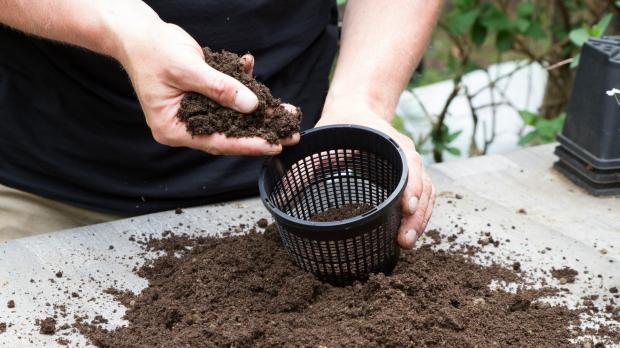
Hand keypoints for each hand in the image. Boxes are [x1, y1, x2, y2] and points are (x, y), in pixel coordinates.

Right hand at [113, 20, 298, 154]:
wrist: (138, 33)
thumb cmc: (152, 51)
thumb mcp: (188, 70)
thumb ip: (220, 88)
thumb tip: (252, 105)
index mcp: (174, 129)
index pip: (217, 142)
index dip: (248, 144)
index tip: (274, 145)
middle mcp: (186, 124)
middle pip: (229, 132)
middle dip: (261, 131)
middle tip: (290, 134)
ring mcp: (194, 111)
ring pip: (232, 115)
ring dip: (258, 109)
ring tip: (286, 111)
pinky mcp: (203, 95)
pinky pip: (227, 94)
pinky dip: (241, 83)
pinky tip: (250, 69)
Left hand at [317, 103, 434, 248]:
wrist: (356, 110)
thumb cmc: (341, 125)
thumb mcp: (324, 138)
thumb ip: (305, 164)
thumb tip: (283, 192)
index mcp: (392, 142)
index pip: (411, 166)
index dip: (411, 187)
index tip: (405, 208)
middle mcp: (406, 155)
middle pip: (423, 187)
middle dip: (417, 215)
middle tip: (403, 240)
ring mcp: (410, 166)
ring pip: (426, 195)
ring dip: (419, 221)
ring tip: (404, 243)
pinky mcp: (407, 178)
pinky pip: (422, 198)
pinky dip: (418, 217)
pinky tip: (405, 234)